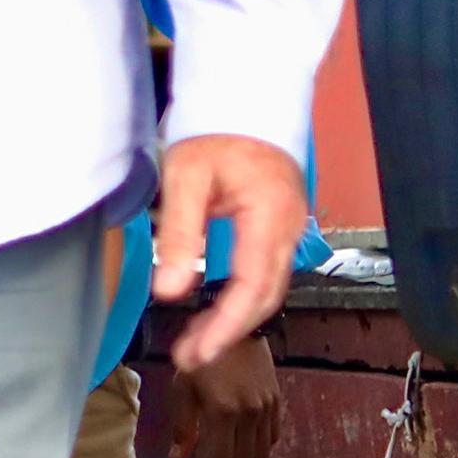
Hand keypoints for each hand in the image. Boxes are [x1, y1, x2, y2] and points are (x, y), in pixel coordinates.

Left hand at [152, 133, 307, 370]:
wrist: (246, 99)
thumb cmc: (215, 131)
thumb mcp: (186, 177)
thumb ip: (179, 234)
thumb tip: (169, 292)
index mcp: (270, 219)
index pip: (252, 288)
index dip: (225, 326)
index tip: (196, 352)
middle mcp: (289, 230)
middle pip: (265, 296)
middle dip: (228, 332)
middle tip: (189, 357)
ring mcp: (289, 229)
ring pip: (268, 288)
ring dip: (235, 319)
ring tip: (196, 342)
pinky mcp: (279, 227)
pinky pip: (266, 272)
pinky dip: (242, 297)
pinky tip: (217, 308)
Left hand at [168, 331, 281, 457]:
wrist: (235, 327)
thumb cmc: (201, 357)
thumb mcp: (182, 388)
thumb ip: (183, 427)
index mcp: (224, 411)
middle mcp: (250, 414)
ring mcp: (267, 409)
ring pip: (259, 454)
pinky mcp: (276, 403)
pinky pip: (271, 438)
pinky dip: (258, 454)